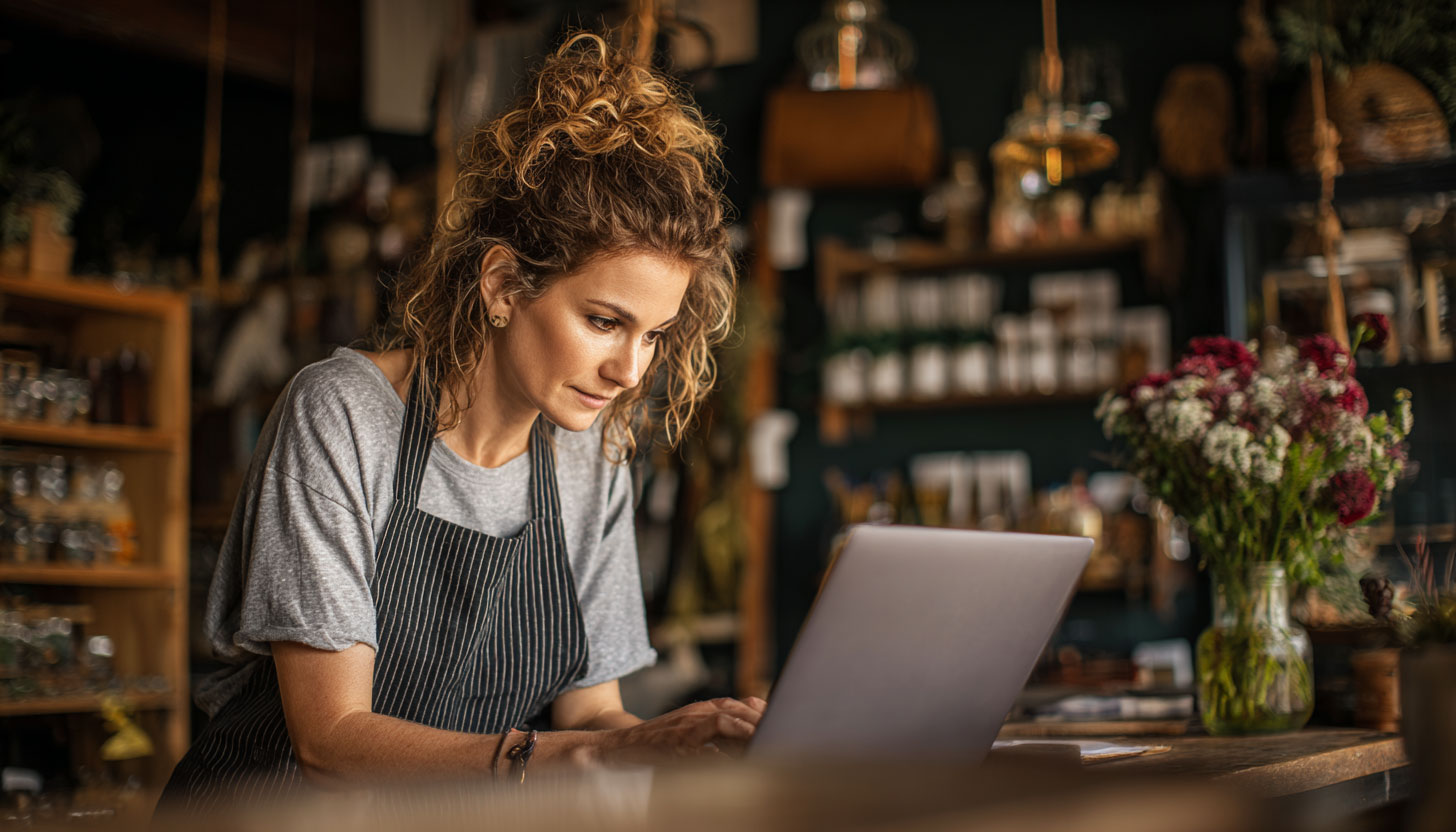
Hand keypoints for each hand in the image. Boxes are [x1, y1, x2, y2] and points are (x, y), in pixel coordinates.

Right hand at [593, 697, 766, 763]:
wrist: (619, 746)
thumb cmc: (656, 742)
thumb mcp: (686, 726)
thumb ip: (712, 725)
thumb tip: (742, 728)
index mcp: (699, 710)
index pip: (735, 705)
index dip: (758, 712)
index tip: (778, 718)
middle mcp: (694, 715)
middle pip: (734, 710)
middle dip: (758, 721)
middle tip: (780, 731)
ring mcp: (685, 729)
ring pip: (723, 721)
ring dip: (746, 731)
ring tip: (765, 741)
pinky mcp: (677, 745)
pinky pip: (703, 744)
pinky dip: (721, 749)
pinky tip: (736, 757)